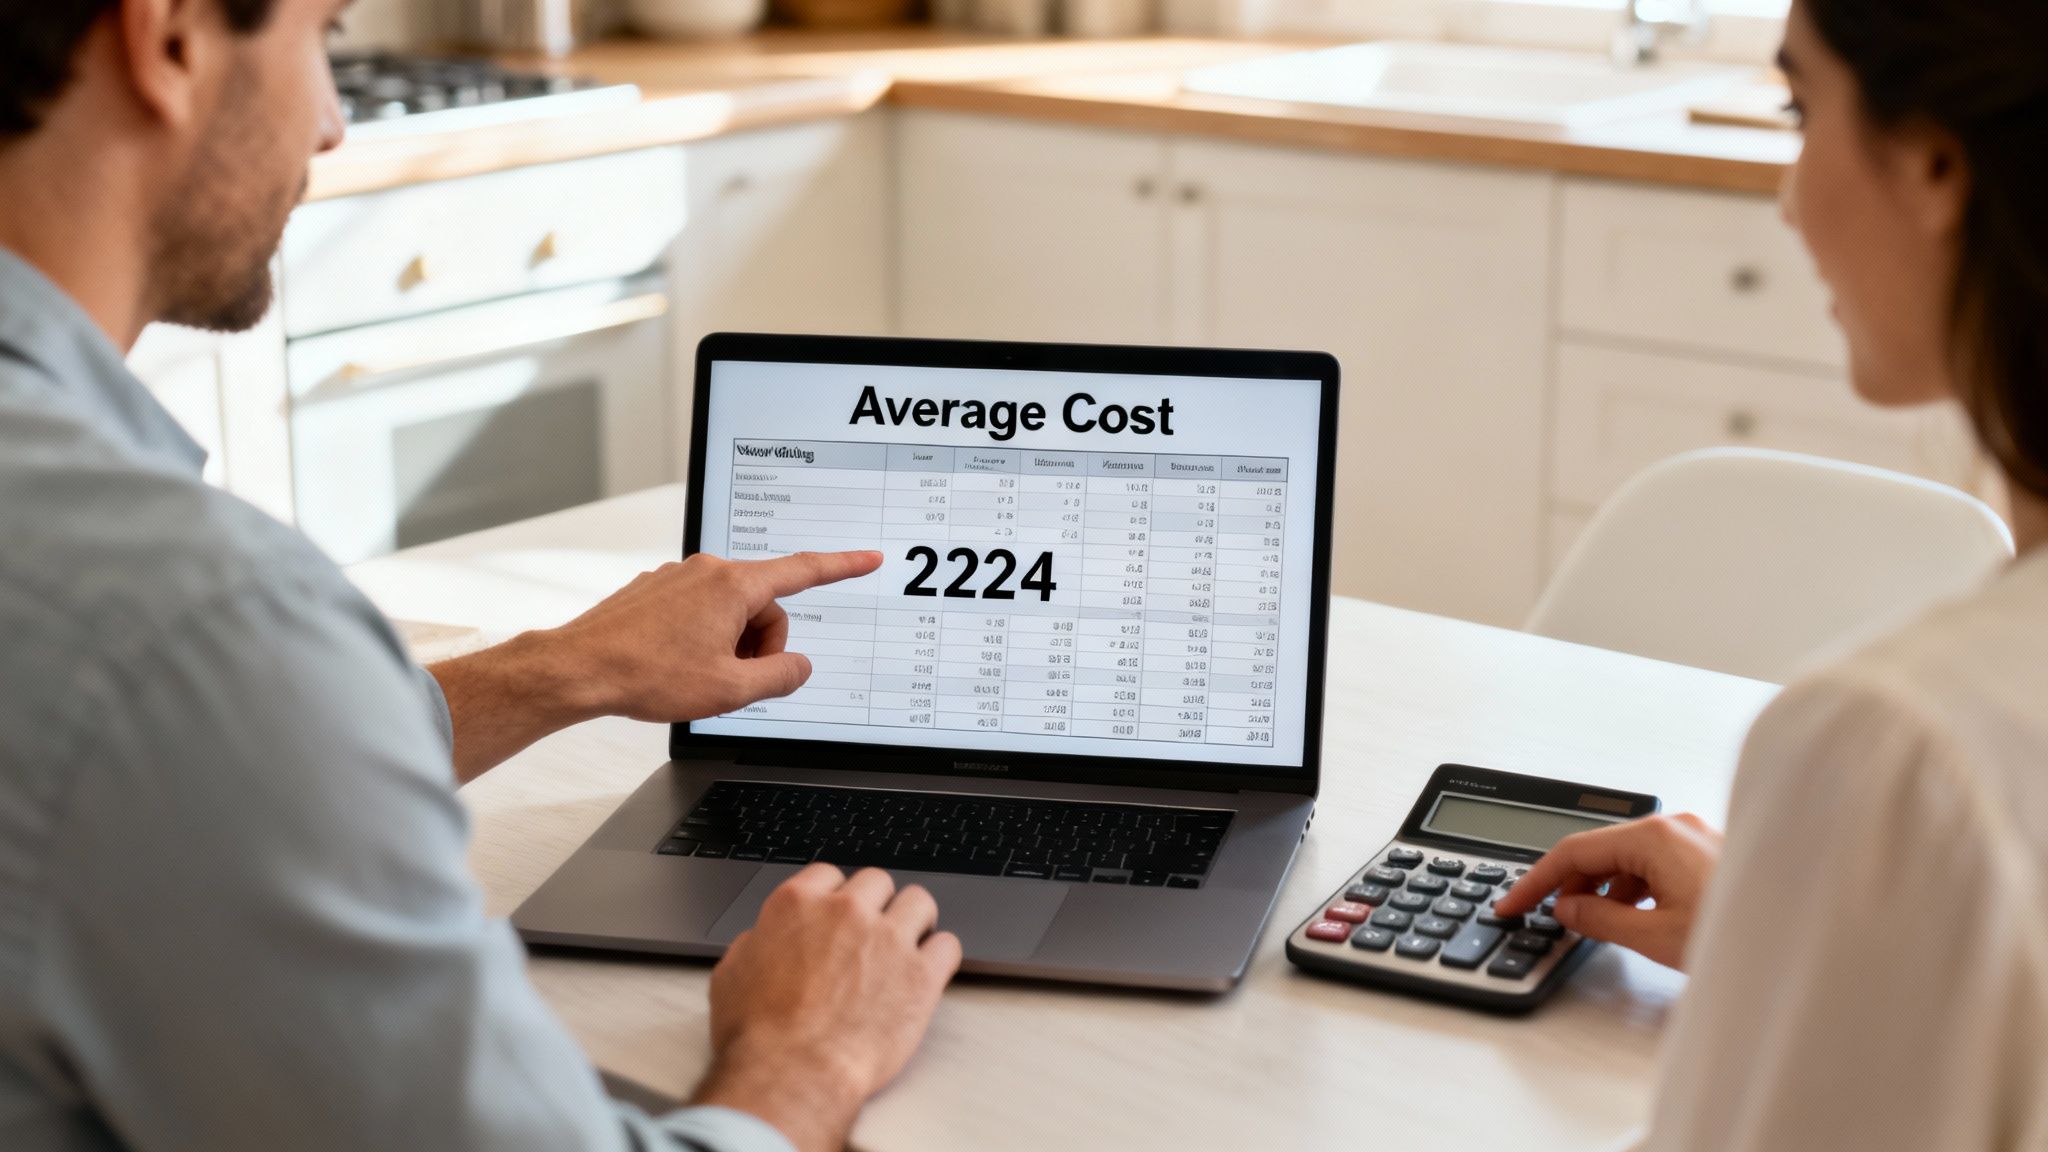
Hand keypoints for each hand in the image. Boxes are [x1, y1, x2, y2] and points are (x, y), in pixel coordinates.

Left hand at [550, 550, 881, 722]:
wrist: (578, 669)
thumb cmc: (646, 675)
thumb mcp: (730, 690)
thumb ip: (780, 677)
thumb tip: (798, 666)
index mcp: (734, 585)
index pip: (804, 570)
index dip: (842, 566)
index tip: (867, 559)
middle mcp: (707, 570)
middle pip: (764, 606)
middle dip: (760, 645)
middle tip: (733, 680)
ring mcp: (678, 577)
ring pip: (730, 612)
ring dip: (728, 645)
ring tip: (697, 675)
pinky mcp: (656, 590)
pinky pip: (699, 612)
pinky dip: (701, 639)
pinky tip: (674, 664)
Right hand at [692, 865, 961, 1151]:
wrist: (792, 1075)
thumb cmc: (758, 1035)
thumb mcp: (732, 975)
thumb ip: (756, 943)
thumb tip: (765, 939)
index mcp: (798, 904)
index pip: (829, 874)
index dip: (834, 896)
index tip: (838, 915)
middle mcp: (847, 912)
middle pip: (877, 881)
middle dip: (875, 905)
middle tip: (871, 934)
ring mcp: (888, 939)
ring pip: (919, 901)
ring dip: (913, 920)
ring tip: (907, 946)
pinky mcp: (921, 975)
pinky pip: (948, 944)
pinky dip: (940, 955)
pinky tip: (928, 971)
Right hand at [1492, 813, 1722, 970]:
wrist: (1808, 935)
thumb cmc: (1745, 932)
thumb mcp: (1655, 936)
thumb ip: (1599, 918)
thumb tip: (1567, 908)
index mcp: (1655, 836)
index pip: (1573, 851)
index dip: (1535, 880)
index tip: (1512, 903)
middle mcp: (1673, 826)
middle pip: (1599, 850)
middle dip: (1567, 883)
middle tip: (1542, 915)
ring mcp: (1693, 837)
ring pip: (1626, 858)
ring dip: (1602, 889)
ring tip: (1591, 924)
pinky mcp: (1708, 854)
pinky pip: (1653, 865)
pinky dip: (1631, 889)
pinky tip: (1630, 917)